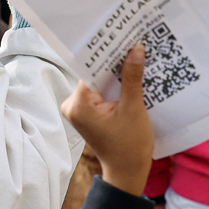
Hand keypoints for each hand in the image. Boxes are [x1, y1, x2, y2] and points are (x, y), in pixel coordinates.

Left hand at [64, 46, 155, 194]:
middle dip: (114, 61)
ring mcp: (79, 109)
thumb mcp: (133, 108)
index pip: (91, 68)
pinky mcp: (88, 112)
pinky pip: (101, 90)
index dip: (108, 52)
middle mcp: (73, 105)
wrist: (128, 172)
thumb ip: (132, 77)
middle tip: (133, 42)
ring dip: (116, 73)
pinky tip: (131, 75)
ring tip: (135, 55)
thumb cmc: (129, 145)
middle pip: (94, 73)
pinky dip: (115, 84)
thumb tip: (135, 48)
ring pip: (99, 81)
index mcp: (79, 104)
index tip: (123, 36)